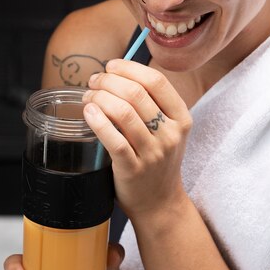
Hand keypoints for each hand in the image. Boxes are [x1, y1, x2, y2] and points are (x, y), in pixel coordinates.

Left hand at [83, 59, 192, 219]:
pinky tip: (88, 113)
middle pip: (136, 92)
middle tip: (93, 82)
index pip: (156, 81)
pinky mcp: (133, 169)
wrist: (160, 204)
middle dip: (108, 81)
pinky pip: (113, 139)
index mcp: (181, 119)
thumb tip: (118, 74)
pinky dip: (97, 121)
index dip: (129, 68)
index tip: (111, 66)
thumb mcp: (167, 132)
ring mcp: (153, 153)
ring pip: (123, 112)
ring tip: (88, 98)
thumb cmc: (157, 163)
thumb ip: (151, 106)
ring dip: (99, 98)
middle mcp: (170, 134)